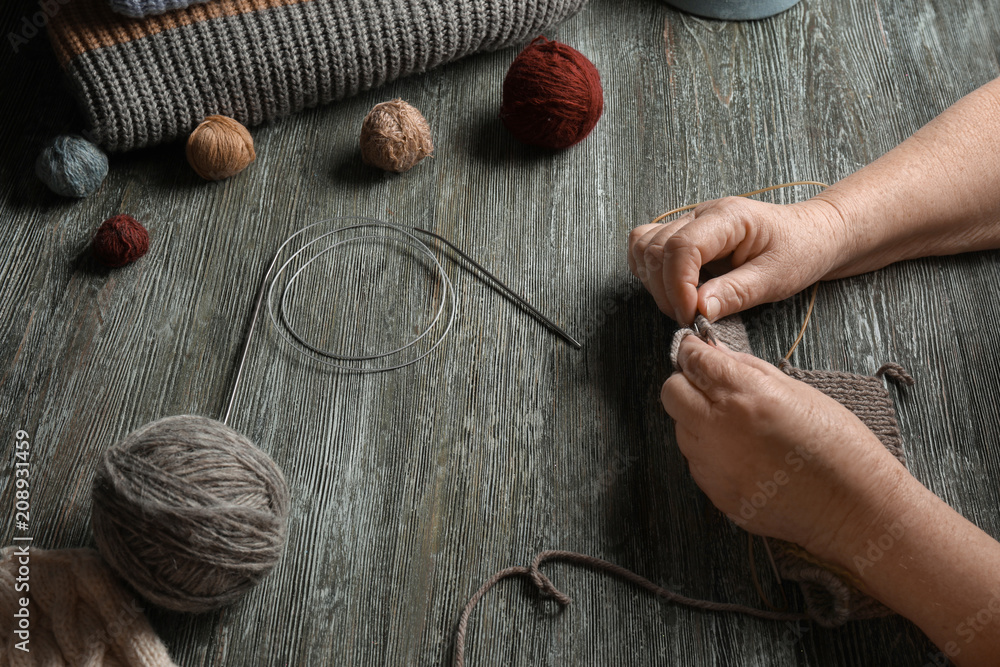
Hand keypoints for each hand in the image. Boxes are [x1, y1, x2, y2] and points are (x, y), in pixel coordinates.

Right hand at [627, 197, 847, 323]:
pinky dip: (650, 271)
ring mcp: (689, 222)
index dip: (678, 286)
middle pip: (655, 248)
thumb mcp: (777, 277)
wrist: (811, 234)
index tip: (691, 315)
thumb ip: (736, 292)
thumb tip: (699, 309)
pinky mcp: (683, 235)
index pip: (682, 246)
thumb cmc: (800, 250)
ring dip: (653, 282)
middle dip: (665, 291)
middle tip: (692, 317)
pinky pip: (646, 246)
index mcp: (728, 217)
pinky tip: (674, 289)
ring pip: (643, 246)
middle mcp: (702, 214)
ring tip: (684, 304)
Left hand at [661, 335, 912, 561]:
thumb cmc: (839, 445)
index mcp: (745, 397)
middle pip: (671, 393)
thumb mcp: (799, 391)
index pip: (694, 361)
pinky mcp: (716, 494)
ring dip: (698, 420)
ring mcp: (715, 467)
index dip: (693, 351)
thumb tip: (714, 352)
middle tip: (712, 386)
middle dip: (687, 383)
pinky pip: (697, 462)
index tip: (697, 350)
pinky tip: (745, 455)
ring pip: (681, 429)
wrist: (856, 508)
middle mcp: (721, 431)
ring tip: (739, 427)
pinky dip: (710, 452)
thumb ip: (748, 369)